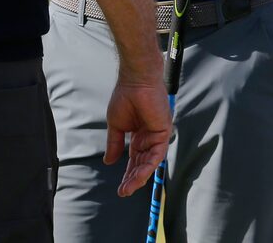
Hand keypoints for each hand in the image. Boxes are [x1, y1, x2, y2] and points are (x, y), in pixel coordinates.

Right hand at [103, 78, 171, 196]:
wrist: (134, 80)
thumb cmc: (125, 96)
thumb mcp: (116, 125)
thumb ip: (115, 144)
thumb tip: (109, 162)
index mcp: (138, 134)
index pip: (134, 159)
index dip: (127, 174)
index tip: (120, 188)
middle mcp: (149, 136)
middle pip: (142, 163)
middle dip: (133, 179)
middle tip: (123, 192)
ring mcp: (157, 134)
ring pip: (150, 162)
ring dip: (140, 176)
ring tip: (128, 188)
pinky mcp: (164, 131)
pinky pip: (157, 154)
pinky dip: (148, 166)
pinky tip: (138, 176)